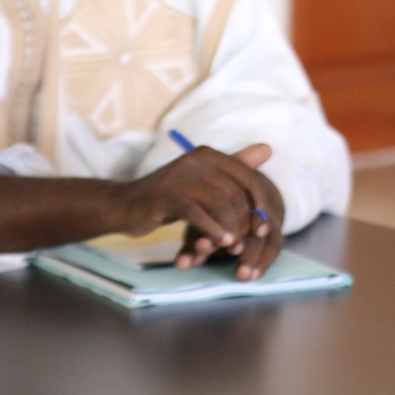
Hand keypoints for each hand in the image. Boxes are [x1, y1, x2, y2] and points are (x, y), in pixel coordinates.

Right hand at [115, 143, 285, 279]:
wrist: (125, 206)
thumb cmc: (171, 197)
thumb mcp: (205, 184)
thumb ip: (235, 169)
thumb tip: (269, 148)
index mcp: (208, 155)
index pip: (248, 177)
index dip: (260, 203)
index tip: (265, 227)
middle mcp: (196, 159)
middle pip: (234, 194)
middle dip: (244, 221)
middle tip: (245, 242)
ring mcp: (179, 176)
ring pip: (219, 204)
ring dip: (230, 229)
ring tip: (233, 246)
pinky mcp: (165, 195)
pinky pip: (196, 213)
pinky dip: (212, 229)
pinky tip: (219, 242)